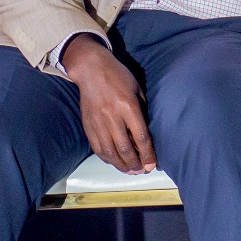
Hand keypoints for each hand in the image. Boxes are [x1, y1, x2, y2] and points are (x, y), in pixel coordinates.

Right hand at [62, 36, 156, 174]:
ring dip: (121, 165)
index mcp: (128, 107)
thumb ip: (142, 109)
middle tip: (141, 171)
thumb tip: (147, 130)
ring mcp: (98, 123)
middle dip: (135, 164)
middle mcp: (112, 117)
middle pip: (125, 149)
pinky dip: (107, 158)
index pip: (140, 137)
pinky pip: (97, 148)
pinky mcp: (88, 125)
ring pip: (110, 152)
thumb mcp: (137, 88)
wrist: (91, 69)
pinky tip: (114, 162)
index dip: (147, 154)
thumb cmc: (118, 76)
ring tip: (130, 171)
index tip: (152, 165)